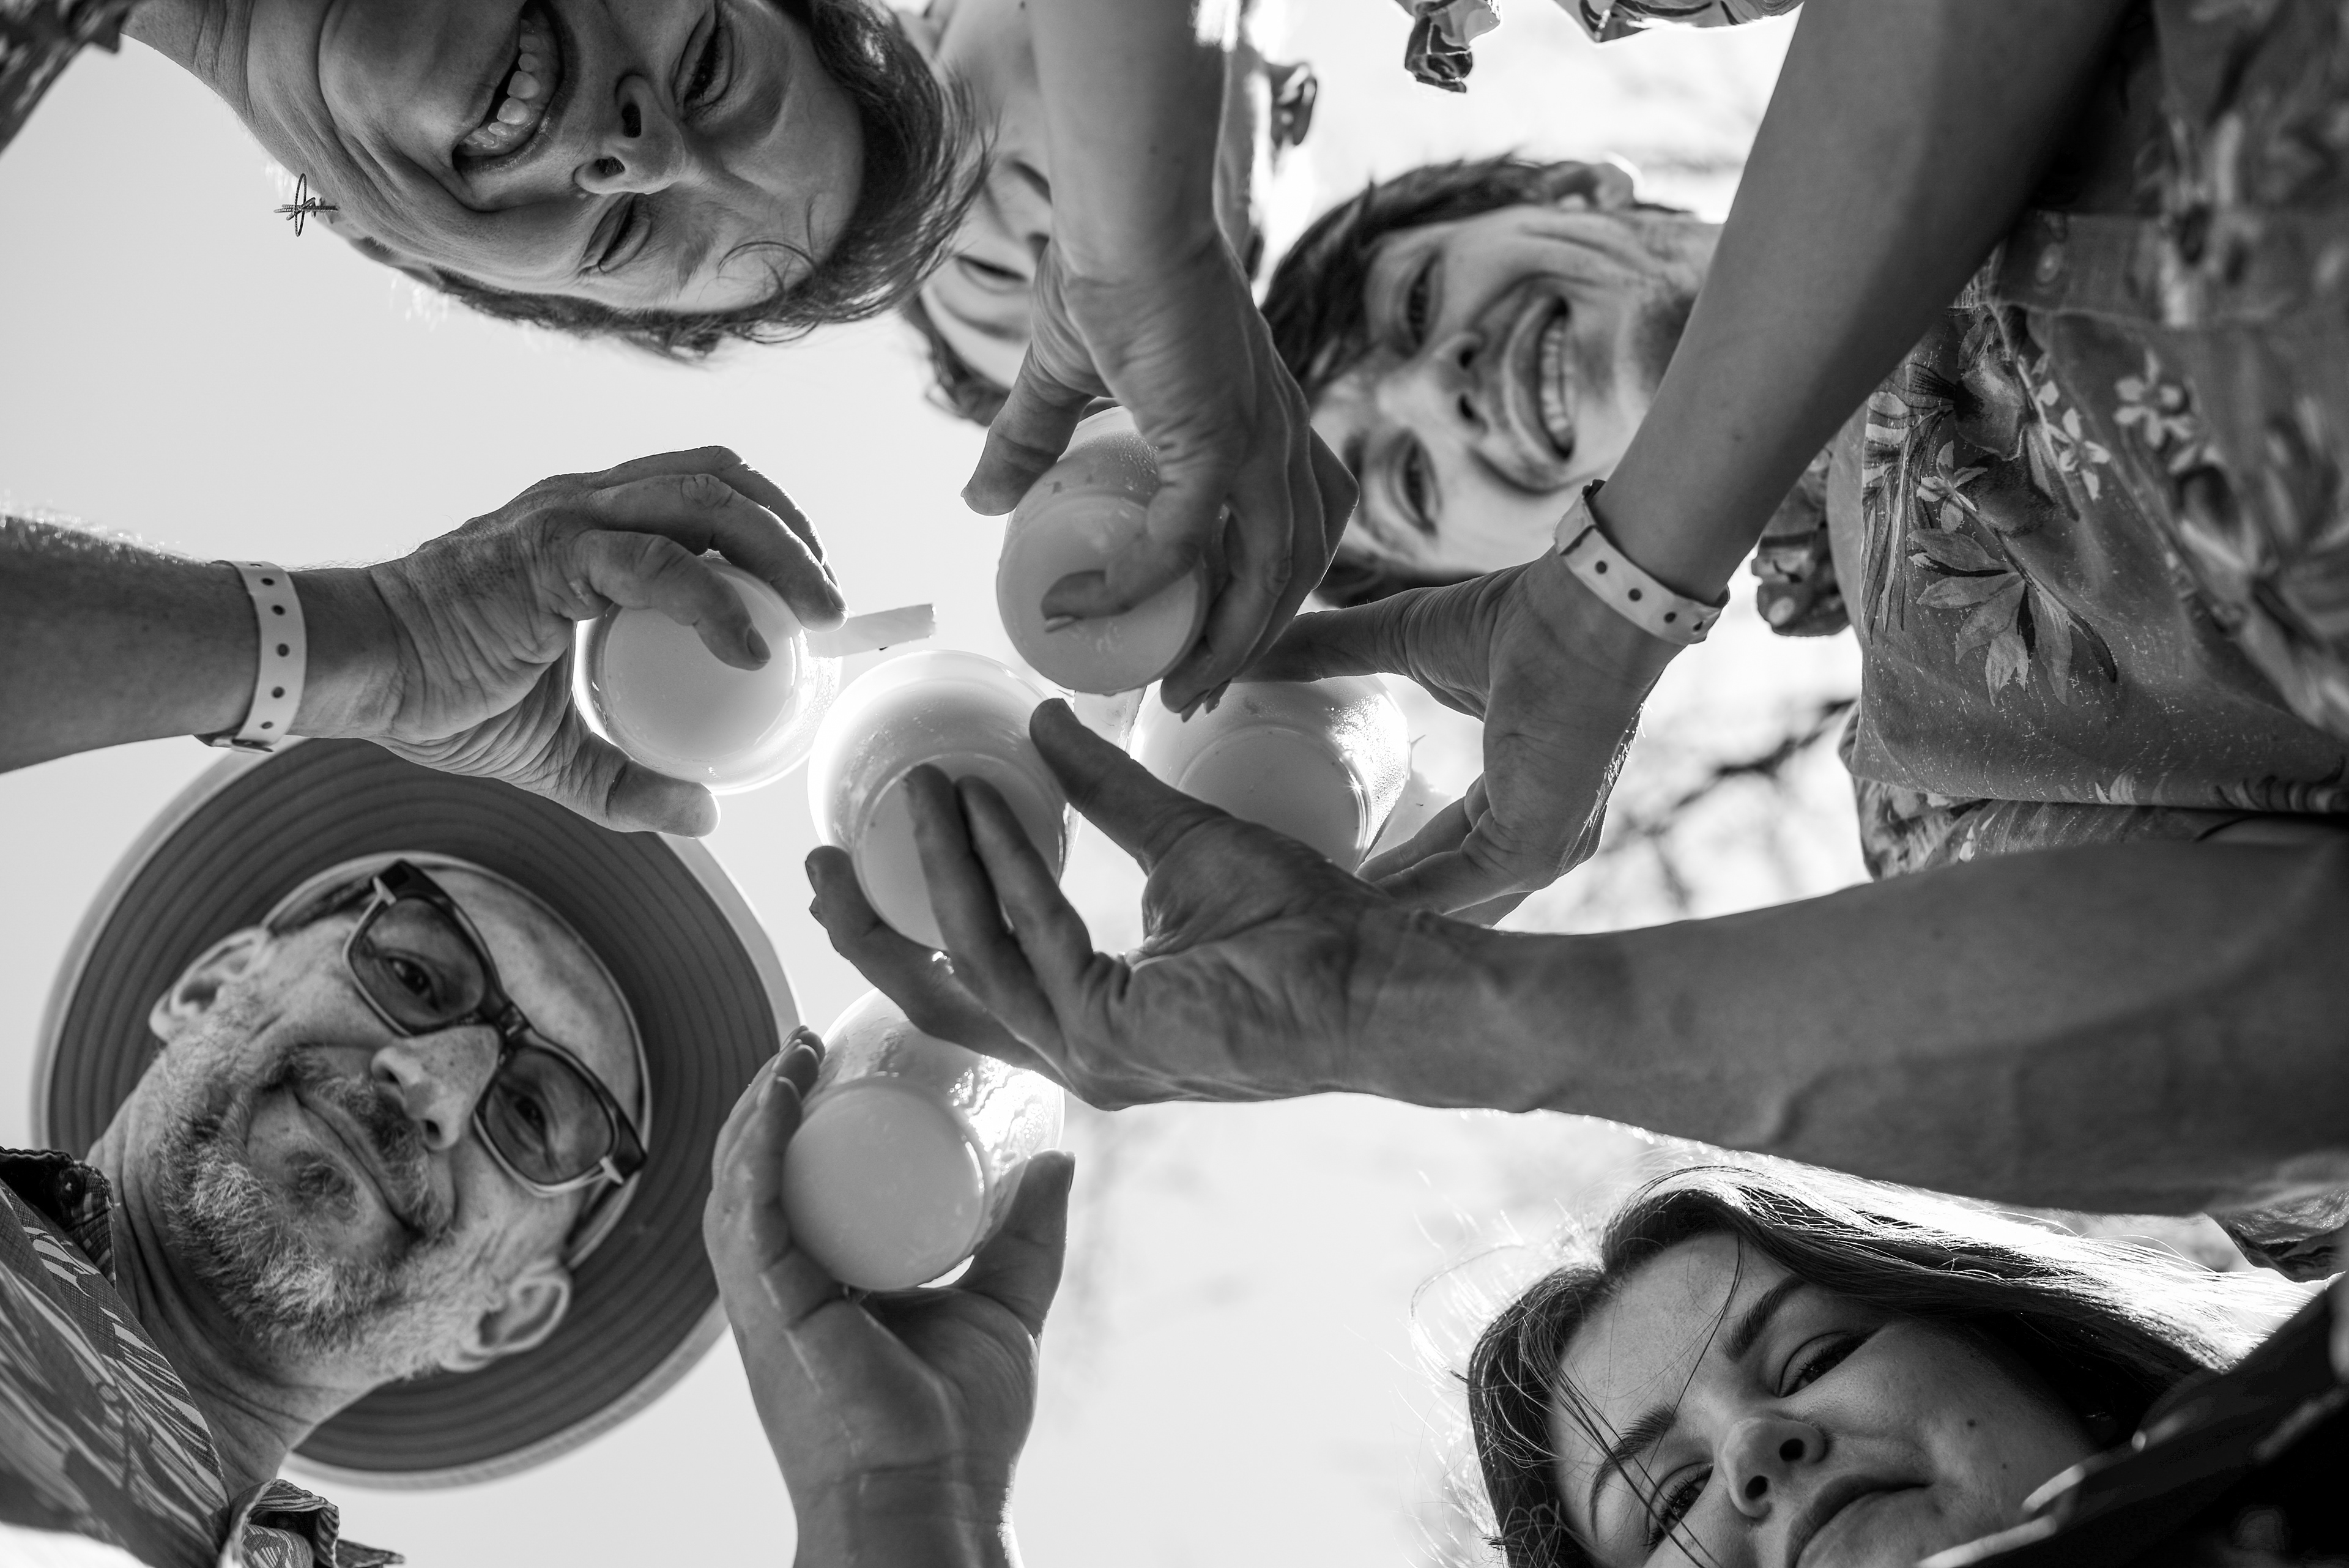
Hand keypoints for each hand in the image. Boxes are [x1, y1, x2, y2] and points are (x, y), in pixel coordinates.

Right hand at [304, 448, 842, 836]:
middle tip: (833, 606)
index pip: (706, 496)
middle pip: (723, 480)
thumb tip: (703, 815)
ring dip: (780, 552)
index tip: (812, 594)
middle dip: (795, 533)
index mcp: (591, 531)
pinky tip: (752, 647)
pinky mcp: (548, 553)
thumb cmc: (435, 696)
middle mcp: (586, 505)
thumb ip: (627, 780)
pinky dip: (718, 600)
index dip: (773, 529)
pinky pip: (657, 563)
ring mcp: (567, 519)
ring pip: (705, 499)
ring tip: (819, 615)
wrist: (351, 675)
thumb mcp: (553, 752)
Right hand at [704, 1032, 1073, 1567]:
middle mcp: (778, 1287)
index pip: (787, 1188)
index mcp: (818, 1285)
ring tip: (793, 1052)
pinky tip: (779, 1101)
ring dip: (758, 1108)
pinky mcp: (769, 1307)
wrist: (935, 1494)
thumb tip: (1058, 1157)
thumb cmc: (960, 1425)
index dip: (793, 1122)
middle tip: (805, 1041)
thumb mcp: (1004, 1305)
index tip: (825, 1061)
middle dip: (767, 1099)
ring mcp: (764, 1298)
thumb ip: (1027, 1235)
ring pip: (737, 1181)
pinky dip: (758, 1151)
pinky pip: (747, 1213)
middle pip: (750, 1173)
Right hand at [808, 700, 1478, 1109]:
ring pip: (975, 960)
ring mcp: (1090, 1058)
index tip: (882, 826)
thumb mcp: (1186, 843)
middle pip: (938, 992)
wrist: (1384, 980)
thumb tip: (1040, 722)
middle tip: (819, 851)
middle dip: (872, 924)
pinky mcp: (1112, 1042)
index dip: (915, 905)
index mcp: (1092, 1018)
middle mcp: (1078, 1053)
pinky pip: (1033, 943)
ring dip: (940, 870)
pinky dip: (1005, 870)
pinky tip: (988, 806)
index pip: (975, 968)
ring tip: (920, 786)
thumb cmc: (1311, 927)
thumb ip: (1109, 795)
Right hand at [962, 235, 1355, 712]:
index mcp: (1264, 421)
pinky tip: (1088, 605)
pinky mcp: (1221, 438)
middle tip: (1196, 692)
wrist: (1122, 216)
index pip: (1295, 527)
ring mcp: (1261, 440)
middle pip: (1298, 567)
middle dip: (1253, 641)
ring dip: (1226, 639)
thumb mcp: (1067, 374)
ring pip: (1271, 574)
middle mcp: (1281, 437)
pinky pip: (1186, 542)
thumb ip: (1032, 439)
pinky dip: (1139, 583)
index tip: (1207, 643)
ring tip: (1175, 685)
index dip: (1264, 593)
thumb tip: (982, 500)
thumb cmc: (1105, 269)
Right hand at [1250, 553, 1679, 914]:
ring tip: (1305, 907)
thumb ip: (1330, 650)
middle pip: (1444, 892)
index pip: (1448, 850)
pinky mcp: (1530, 850)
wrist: (1581, 611)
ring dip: (1376, 909)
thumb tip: (1248, 649)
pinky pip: (1447, 891)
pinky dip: (1391, 897)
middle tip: (1297, 899)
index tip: (1316, 864)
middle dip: (1374, 902)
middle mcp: (1539, 838)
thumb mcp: (1404, 640)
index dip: (1386, 864)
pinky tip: (1336, 897)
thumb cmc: (1519, 619)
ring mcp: (1539, 852)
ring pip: (1443, 903)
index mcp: (1523, 796)